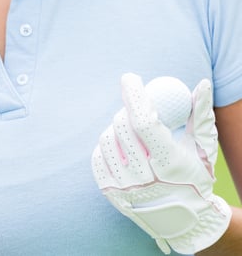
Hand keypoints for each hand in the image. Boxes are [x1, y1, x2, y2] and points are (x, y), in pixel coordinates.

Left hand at [91, 73, 230, 253]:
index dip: (134, 96)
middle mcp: (144, 178)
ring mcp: (123, 187)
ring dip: (116, 128)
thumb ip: (201, 115)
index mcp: (169, 164)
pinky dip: (107, 146)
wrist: (184, 222)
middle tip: (136, 109)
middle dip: (128, 110)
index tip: (130, 78)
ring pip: (106, 139)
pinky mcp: (108, 192)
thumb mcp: (203, 149)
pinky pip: (97, 156)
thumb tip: (200, 84)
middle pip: (122, 127)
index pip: (144, 122)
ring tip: (133, 133)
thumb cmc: (194, 177)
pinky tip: (121, 148)